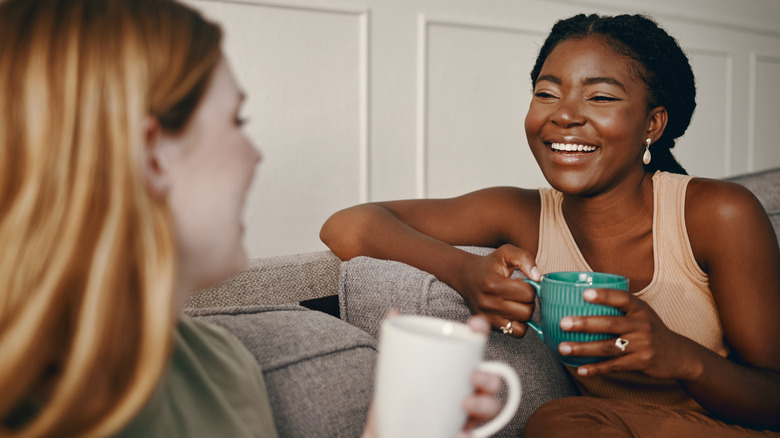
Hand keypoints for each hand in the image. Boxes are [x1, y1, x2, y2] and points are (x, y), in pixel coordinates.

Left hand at [362, 314, 502, 437]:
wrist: (390, 431)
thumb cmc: (400, 398)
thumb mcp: (397, 370)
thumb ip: (398, 343)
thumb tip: (393, 312)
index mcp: (457, 367)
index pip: (476, 345)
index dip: (481, 333)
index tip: (475, 325)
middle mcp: (469, 389)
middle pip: (492, 380)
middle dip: (490, 377)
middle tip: (474, 376)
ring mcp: (469, 414)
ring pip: (492, 408)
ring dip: (485, 405)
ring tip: (466, 405)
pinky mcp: (464, 434)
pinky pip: (477, 435)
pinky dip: (470, 434)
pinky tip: (461, 433)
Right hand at [459, 244, 540, 336]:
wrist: (466, 276)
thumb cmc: (489, 265)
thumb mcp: (506, 252)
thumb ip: (524, 258)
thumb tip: (538, 277)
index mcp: (494, 284)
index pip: (528, 293)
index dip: (531, 287)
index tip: (522, 282)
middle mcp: (488, 303)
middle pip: (527, 311)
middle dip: (528, 301)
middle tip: (520, 293)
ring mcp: (488, 316)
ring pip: (523, 324)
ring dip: (524, 313)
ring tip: (516, 302)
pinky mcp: (489, 325)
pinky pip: (515, 332)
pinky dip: (519, 324)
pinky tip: (513, 312)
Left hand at [557, 288, 695, 379]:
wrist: (679, 355)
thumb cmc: (651, 330)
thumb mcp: (642, 314)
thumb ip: (620, 307)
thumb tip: (581, 296)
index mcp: (640, 309)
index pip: (621, 298)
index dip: (604, 295)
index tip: (584, 294)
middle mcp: (642, 325)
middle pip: (610, 323)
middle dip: (585, 323)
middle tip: (563, 323)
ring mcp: (643, 344)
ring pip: (608, 347)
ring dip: (583, 348)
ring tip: (563, 348)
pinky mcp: (642, 362)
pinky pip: (614, 366)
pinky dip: (596, 369)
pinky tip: (580, 369)